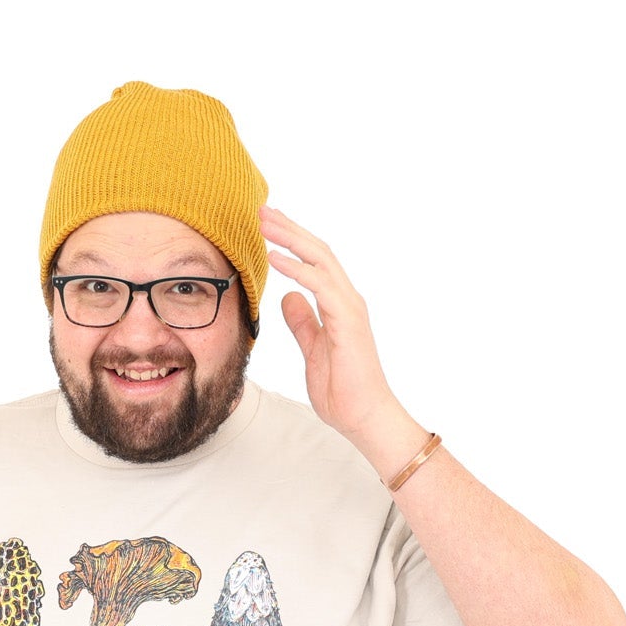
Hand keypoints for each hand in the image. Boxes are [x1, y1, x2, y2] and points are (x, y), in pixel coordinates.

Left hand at [260, 205, 400, 444]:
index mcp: (338, 305)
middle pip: (318, 251)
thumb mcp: (312, 349)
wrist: (364, 417)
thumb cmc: (342, 390)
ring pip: (320, 260)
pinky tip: (276, 258)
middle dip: (289, 228)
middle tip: (261, 208)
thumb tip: (287, 299)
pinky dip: (298, 269)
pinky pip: (320, 286)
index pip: (315, 262)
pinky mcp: (347, 322)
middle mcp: (347, 299)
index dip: (292, 240)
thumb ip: (302, 322)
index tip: (267, 224)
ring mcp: (350, 308)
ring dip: (290, 238)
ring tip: (264, 222)